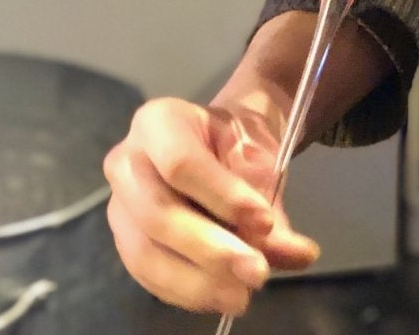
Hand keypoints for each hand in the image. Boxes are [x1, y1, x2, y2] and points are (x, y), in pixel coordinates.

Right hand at [104, 97, 319, 315]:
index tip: (265, 222)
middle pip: (158, 214)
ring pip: (146, 253)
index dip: (223, 197)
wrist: (221, 143)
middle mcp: (126, 162)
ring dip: (197, 282)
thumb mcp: (259, 155)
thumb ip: (270, 201)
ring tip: (242, 296)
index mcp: (158, 121)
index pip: (182, 163)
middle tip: (257, 273)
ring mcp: (118, 205)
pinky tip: (220, 297)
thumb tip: (299, 254)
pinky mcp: (124, 241)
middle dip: (211, 250)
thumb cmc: (238, 140)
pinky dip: (185, 291)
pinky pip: (147, 275)